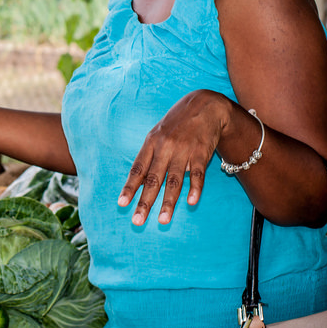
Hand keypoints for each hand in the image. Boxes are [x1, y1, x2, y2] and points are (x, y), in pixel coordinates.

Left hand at [117, 90, 231, 225]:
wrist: (205, 106)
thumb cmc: (177, 124)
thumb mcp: (158, 133)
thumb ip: (150, 155)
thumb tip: (140, 180)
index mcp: (151, 143)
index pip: (137, 169)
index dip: (129, 187)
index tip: (121, 204)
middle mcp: (165, 148)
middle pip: (153, 179)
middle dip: (144, 202)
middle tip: (137, 221)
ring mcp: (183, 151)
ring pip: (174, 180)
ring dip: (168, 202)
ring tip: (163, 220)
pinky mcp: (202, 153)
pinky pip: (198, 174)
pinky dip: (195, 188)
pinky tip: (191, 202)